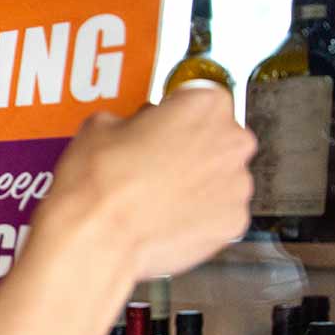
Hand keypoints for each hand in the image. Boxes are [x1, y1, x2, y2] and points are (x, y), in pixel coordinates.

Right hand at [41, 84, 256, 278]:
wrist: (97, 237)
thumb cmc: (99, 184)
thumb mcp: (99, 126)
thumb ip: (132, 120)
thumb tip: (132, 129)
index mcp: (203, 106)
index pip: (200, 97)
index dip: (176, 112)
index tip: (163, 122)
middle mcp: (231, 141)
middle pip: (218, 136)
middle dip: (191, 147)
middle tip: (155, 161)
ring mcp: (237, 185)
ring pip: (221, 176)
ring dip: (197, 182)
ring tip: (157, 195)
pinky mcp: (233, 222)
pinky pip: (220, 212)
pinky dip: (199, 215)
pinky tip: (166, 217)